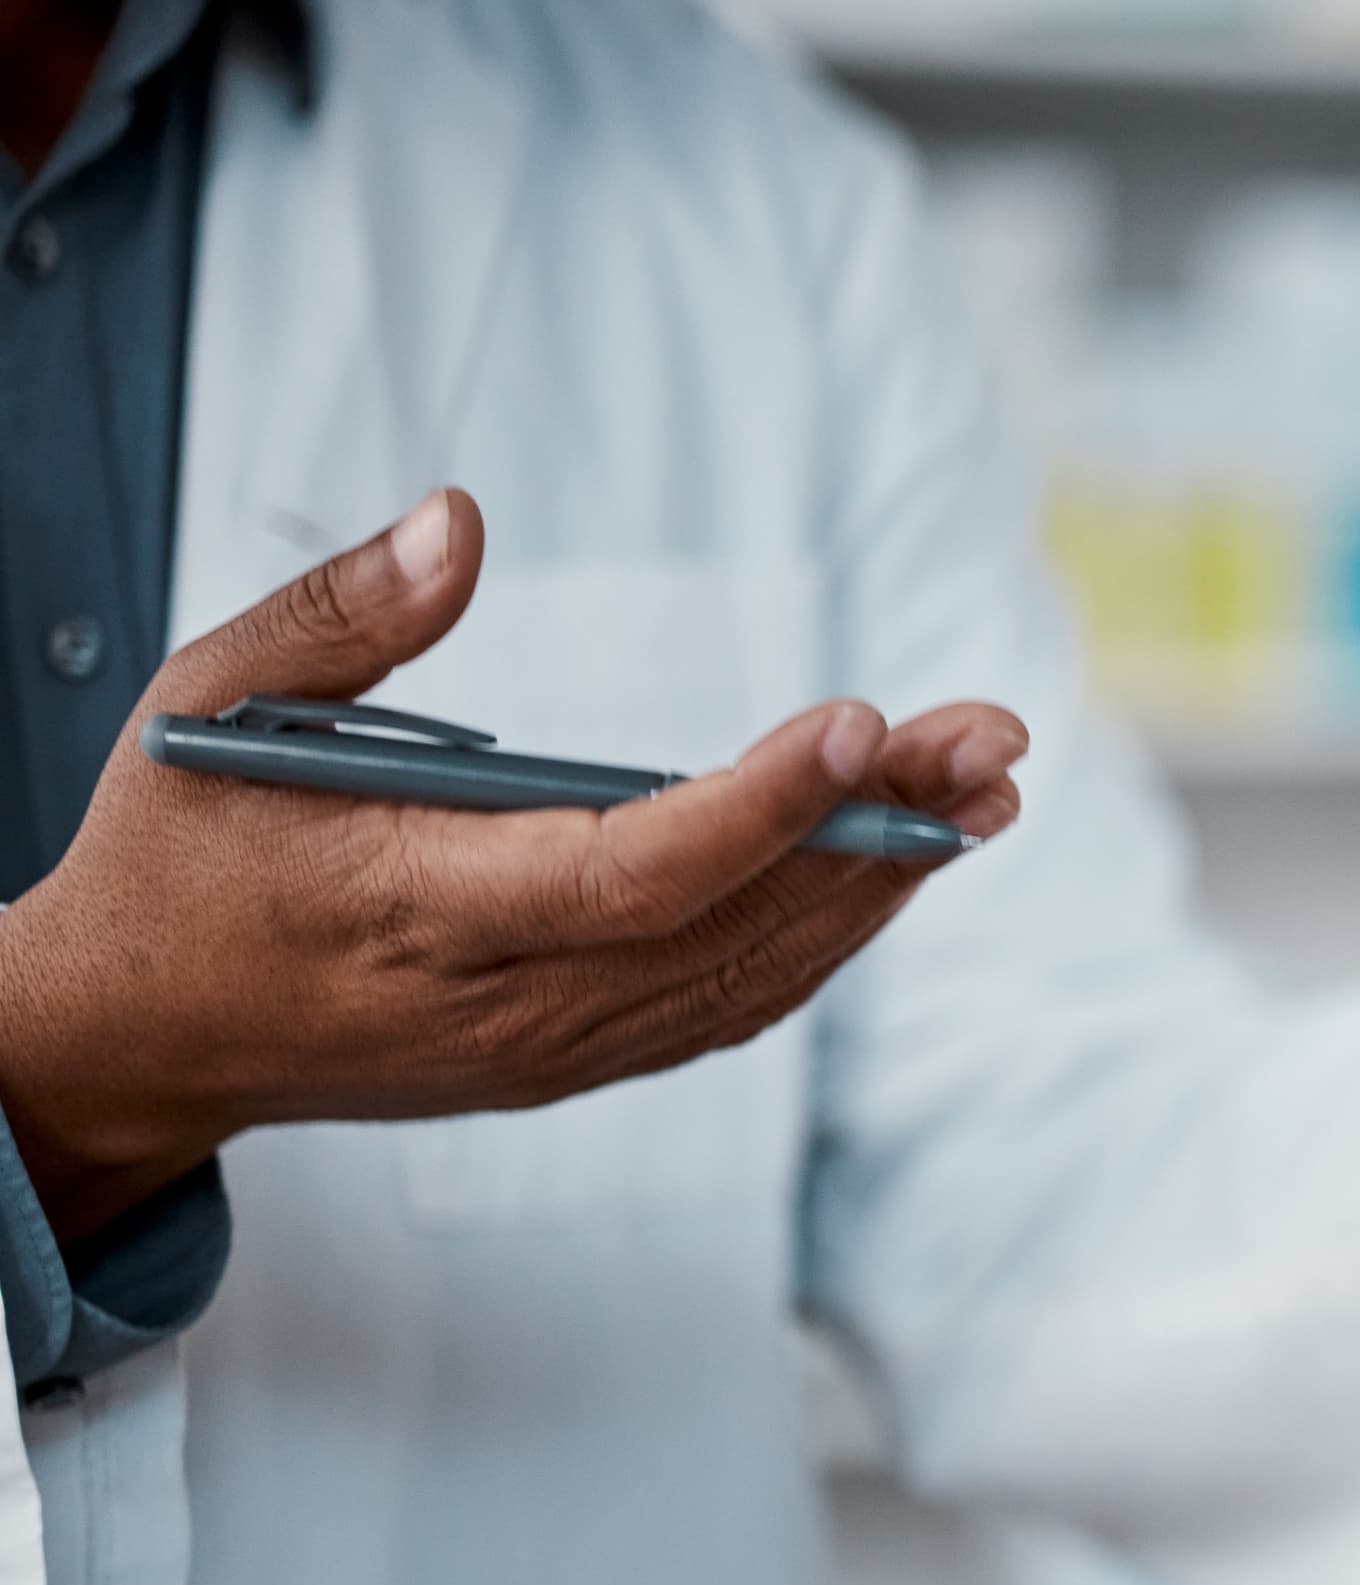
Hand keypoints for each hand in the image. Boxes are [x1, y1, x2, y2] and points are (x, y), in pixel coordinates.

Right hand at [0, 490, 1027, 1244]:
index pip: (625, 874)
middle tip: (992, 739)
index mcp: (414, 908)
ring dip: (883, 881)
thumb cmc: (178, 851)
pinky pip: (732, 1002)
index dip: (760, 808)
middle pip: (732, 923)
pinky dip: (829, 932)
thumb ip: (337, 619)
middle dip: (879, 828)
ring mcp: (552, 1048)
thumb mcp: (205, 707)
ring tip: (986, 788)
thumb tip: (460, 520)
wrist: (139, 1039)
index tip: (865, 724)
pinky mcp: (576, 1061)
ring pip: (757, 974)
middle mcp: (504, 1000)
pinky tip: (902, 859)